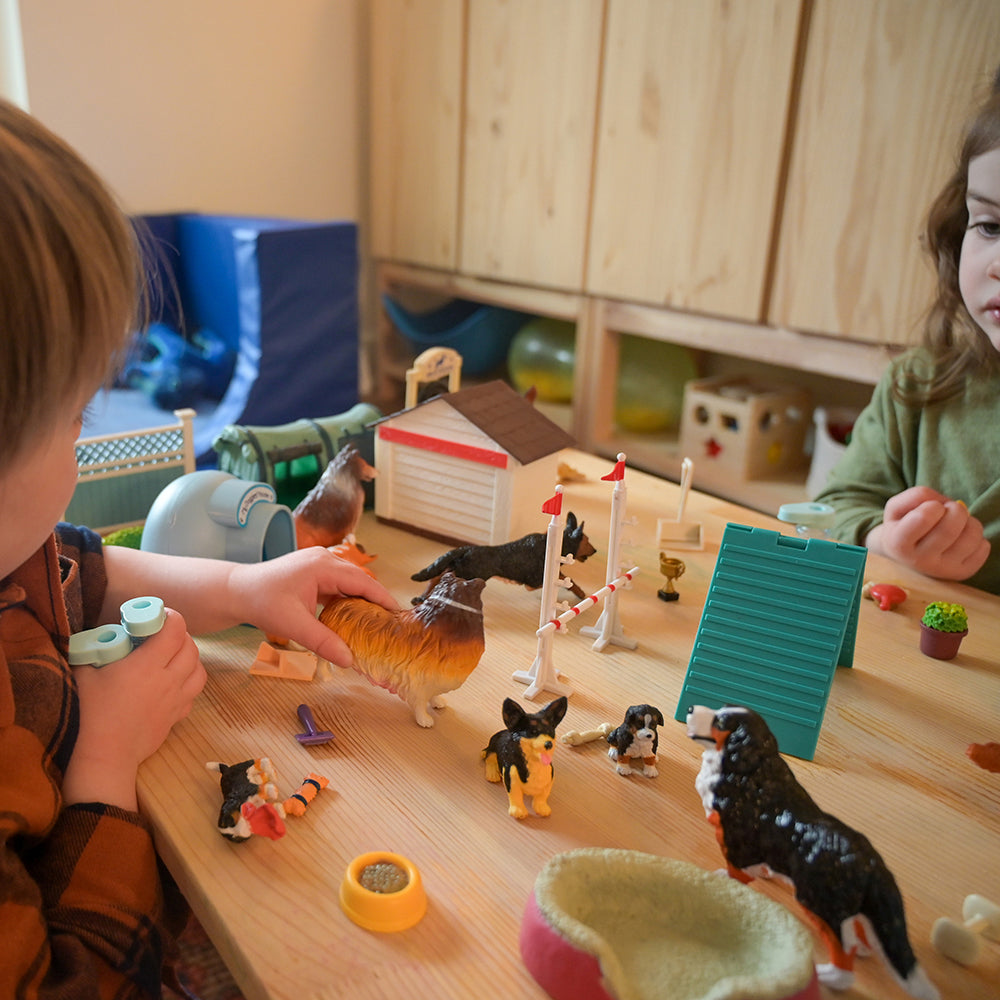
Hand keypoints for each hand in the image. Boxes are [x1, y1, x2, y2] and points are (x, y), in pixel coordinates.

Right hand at [63, 609, 205, 810]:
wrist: (106, 753)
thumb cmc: (92, 712)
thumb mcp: (85, 674)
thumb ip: (95, 651)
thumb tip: (99, 637)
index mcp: (147, 665)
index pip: (175, 631)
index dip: (172, 618)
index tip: (160, 616)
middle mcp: (169, 679)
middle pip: (191, 647)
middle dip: (180, 636)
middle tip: (164, 635)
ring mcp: (177, 698)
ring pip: (200, 669)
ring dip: (190, 658)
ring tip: (173, 656)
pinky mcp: (178, 715)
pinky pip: (194, 692)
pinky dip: (190, 682)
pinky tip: (174, 682)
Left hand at [226, 547, 399, 667]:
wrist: (236, 591)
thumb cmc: (262, 602)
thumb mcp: (294, 625)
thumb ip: (323, 642)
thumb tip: (349, 660)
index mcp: (323, 566)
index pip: (363, 582)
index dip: (383, 599)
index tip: (398, 616)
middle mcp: (325, 560)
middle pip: (360, 581)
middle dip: (376, 601)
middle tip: (391, 624)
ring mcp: (319, 564)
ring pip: (350, 583)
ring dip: (362, 602)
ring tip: (376, 623)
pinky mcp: (314, 573)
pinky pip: (339, 586)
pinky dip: (347, 601)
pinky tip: (352, 619)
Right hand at [865, 486, 989, 580]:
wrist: (905, 558)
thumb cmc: (903, 526)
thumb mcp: (896, 508)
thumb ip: (915, 496)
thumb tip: (945, 504)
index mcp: (898, 543)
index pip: (923, 518)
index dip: (933, 505)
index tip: (930, 508)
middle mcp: (919, 561)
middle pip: (951, 527)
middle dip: (955, 509)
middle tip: (948, 510)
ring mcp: (942, 570)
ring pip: (972, 536)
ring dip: (969, 521)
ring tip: (956, 523)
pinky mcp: (961, 573)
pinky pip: (984, 547)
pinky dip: (976, 535)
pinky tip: (962, 537)